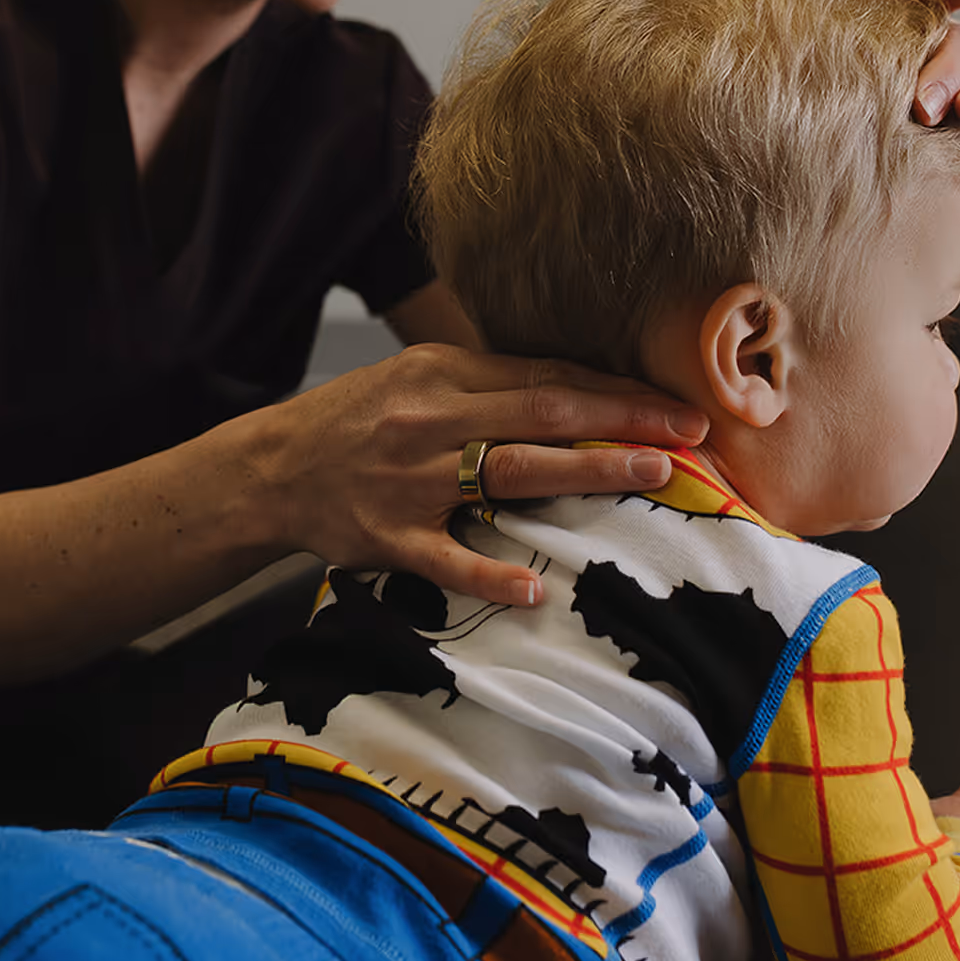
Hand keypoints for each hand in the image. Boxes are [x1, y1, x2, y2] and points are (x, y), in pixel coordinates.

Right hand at [271, 343, 707, 610]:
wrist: (270, 467)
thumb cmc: (355, 421)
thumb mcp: (415, 379)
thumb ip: (487, 381)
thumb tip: (576, 386)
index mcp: (442, 374)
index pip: (546, 377)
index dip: (615, 391)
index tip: (676, 403)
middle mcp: (431, 421)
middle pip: (542, 415)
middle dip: (622, 422)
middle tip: (689, 435)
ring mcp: (410, 480)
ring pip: (509, 472)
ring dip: (584, 470)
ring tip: (649, 474)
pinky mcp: (387, 536)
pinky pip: (444, 558)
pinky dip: (488, 574)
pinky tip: (533, 586)